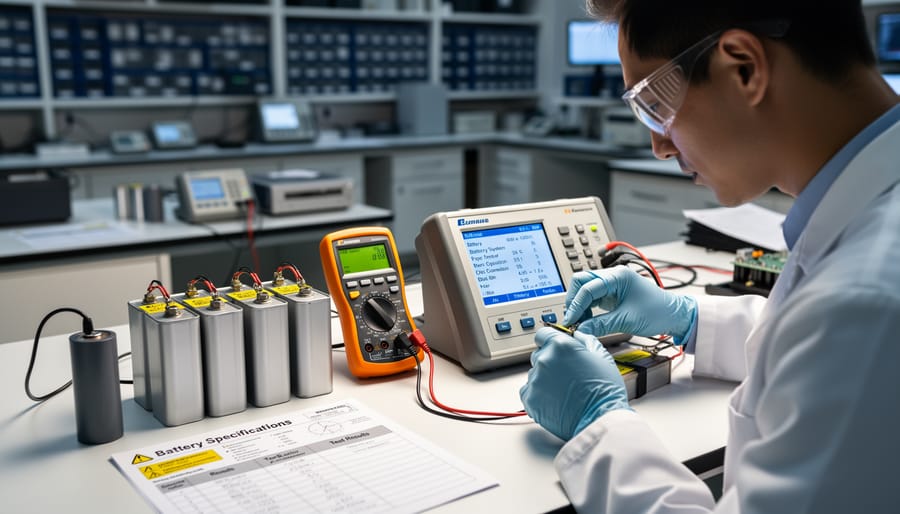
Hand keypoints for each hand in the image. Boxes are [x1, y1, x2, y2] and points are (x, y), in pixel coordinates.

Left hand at [519, 327, 629, 440]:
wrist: (599, 420)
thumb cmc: (604, 392)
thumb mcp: (602, 358)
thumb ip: (586, 341)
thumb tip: (577, 335)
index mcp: (560, 346)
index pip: (543, 334)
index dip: (549, 341)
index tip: (554, 349)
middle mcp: (544, 359)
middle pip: (538, 354)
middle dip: (549, 362)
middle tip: (566, 375)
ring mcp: (535, 379)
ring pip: (534, 374)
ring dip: (544, 379)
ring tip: (564, 391)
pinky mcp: (529, 398)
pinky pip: (528, 391)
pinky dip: (538, 395)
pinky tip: (555, 400)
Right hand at [564, 266, 696, 342]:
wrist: (673, 315)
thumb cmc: (657, 312)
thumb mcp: (626, 320)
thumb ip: (600, 325)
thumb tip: (580, 330)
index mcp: (618, 276)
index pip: (587, 287)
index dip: (576, 305)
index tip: (570, 321)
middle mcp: (613, 277)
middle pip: (581, 282)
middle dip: (574, 300)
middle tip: (572, 319)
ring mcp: (612, 284)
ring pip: (585, 289)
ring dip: (579, 305)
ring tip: (580, 322)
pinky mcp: (612, 294)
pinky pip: (592, 297)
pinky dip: (586, 308)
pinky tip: (587, 320)